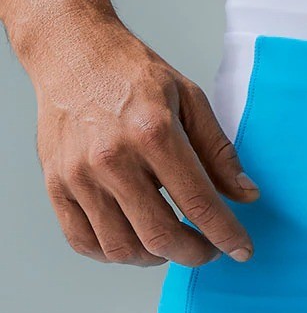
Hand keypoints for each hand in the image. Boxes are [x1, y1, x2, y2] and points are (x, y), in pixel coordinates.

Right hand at [30, 16, 259, 265]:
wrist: (74, 53)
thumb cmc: (135, 75)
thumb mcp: (191, 100)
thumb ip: (219, 152)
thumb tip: (246, 195)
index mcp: (154, 134)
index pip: (198, 203)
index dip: (226, 234)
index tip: (242, 251)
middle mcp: (112, 158)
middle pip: (160, 235)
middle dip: (194, 254)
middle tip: (209, 251)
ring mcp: (79, 175)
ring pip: (121, 247)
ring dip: (156, 258)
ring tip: (173, 244)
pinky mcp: (56, 185)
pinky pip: (83, 241)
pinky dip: (114, 254)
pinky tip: (135, 242)